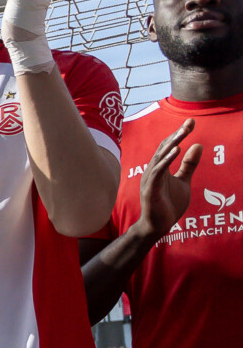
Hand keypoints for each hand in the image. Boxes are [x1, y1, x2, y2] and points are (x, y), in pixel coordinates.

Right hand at [134, 119, 202, 237]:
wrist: (158, 226)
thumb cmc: (169, 204)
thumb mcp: (184, 181)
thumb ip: (189, 164)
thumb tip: (198, 145)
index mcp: (160, 168)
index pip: (169, 146)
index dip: (179, 134)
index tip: (191, 122)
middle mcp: (153, 170)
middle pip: (163, 148)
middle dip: (177, 135)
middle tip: (189, 123)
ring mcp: (150, 179)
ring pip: (160, 157)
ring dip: (172, 144)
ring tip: (183, 133)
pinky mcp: (151, 189)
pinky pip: (158, 172)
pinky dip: (167, 160)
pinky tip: (177, 151)